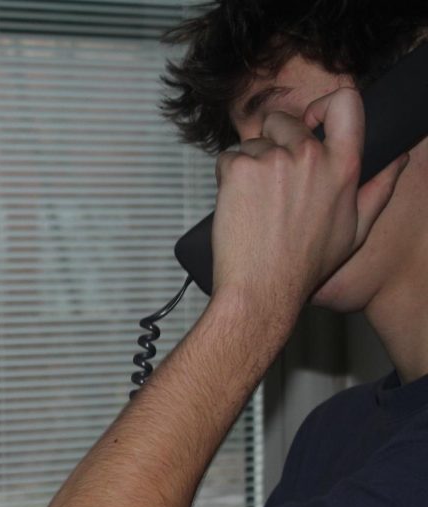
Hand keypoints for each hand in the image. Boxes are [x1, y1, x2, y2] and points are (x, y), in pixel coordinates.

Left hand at [211, 87, 407, 309]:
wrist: (263, 285)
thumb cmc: (305, 263)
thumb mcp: (356, 229)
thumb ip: (378, 189)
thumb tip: (399, 160)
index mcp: (343, 166)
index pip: (346, 102)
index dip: (322, 106)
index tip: (308, 123)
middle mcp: (309, 156)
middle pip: (284, 121)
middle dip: (271, 142)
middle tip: (268, 181)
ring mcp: (273, 160)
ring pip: (251, 143)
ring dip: (248, 166)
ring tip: (255, 203)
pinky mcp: (240, 169)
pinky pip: (227, 157)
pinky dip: (226, 177)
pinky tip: (238, 205)